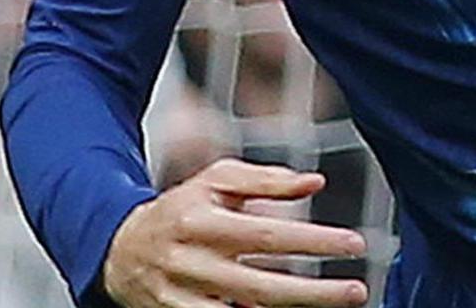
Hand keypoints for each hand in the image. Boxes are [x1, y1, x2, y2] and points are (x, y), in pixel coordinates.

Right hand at [101, 158, 368, 307]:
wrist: (119, 248)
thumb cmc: (181, 208)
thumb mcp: (217, 181)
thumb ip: (267, 180)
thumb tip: (315, 182)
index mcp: (202, 222)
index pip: (268, 235)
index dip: (315, 241)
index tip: (356, 244)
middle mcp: (191, 264)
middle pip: (261, 286)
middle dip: (313, 293)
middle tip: (356, 291)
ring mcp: (181, 298)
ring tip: (333, 305)